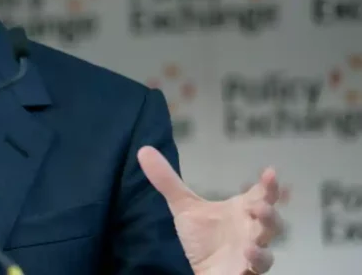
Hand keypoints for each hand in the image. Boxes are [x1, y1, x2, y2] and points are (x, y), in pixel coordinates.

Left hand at [137, 146, 280, 274]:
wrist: (203, 269)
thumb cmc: (202, 238)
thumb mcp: (183, 207)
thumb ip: (167, 181)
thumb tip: (143, 150)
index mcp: (242, 210)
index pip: (261, 194)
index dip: (268, 184)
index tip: (270, 172)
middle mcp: (252, 228)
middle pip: (270, 218)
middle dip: (269, 208)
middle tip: (260, 201)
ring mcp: (252, 250)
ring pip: (268, 241)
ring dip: (267, 229)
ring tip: (258, 216)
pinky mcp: (247, 269)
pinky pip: (259, 265)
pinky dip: (256, 257)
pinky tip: (247, 251)